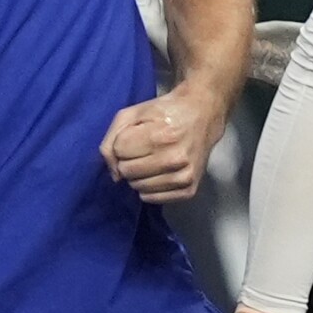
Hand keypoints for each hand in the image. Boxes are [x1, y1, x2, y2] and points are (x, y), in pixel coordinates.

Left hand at [98, 85, 224, 202]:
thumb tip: (114, 175)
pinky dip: (149, 189)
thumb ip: (111, 140)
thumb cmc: (162, 113)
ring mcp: (185, 176)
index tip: (133, 137)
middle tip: (141, 150)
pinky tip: (156, 175)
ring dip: (137, 176)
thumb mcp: (131, 114)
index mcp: (159, 135)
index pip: (119, 152)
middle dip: (127, 161)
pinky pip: (154, 199)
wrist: (201, 115)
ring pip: (139, 188)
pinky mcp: (190, 190)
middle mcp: (174, 158)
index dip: (121, 144)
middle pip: (127, 172)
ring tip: (150, 161)